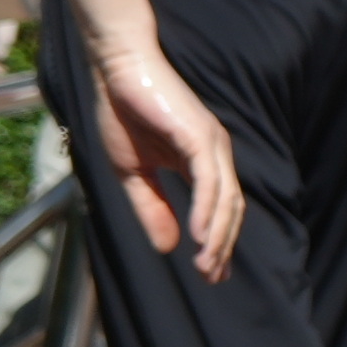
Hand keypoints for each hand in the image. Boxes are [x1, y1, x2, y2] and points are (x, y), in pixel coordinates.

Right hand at [83, 39, 248, 278]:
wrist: (115, 69)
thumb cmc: (122, 112)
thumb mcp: (133, 171)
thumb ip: (152, 206)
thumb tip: (168, 247)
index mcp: (200, 160)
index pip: (219, 207)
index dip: (218, 241)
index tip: (213, 273)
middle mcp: (213, 152)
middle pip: (230, 208)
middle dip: (222, 245)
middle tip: (213, 277)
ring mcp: (209, 142)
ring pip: (224, 197)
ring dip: (217, 235)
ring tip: (208, 266)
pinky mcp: (197, 134)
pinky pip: (208, 179)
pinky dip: (206, 209)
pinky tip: (199, 235)